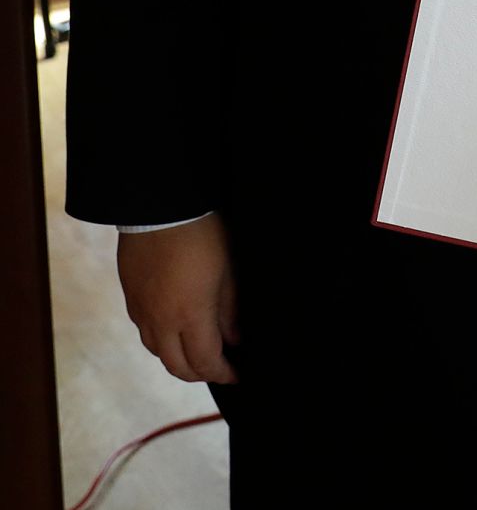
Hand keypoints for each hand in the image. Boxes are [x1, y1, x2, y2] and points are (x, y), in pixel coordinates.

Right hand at [117, 216, 240, 384]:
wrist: (159, 210)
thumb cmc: (201, 236)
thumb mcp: (228, 272)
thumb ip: (229, 311)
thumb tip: (233, 339)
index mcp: (190, 316)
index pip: (205, 362)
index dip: (223, 373)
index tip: (237, 374)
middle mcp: (161, 322)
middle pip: (177, 367)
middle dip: (200, 374)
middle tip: (219, 369)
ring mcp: (141, 312)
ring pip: (158, 352)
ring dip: (178, 360)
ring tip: (198, 353)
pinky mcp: (131, 300)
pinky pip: (145, 333)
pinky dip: (162, 342)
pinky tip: (175, 331)